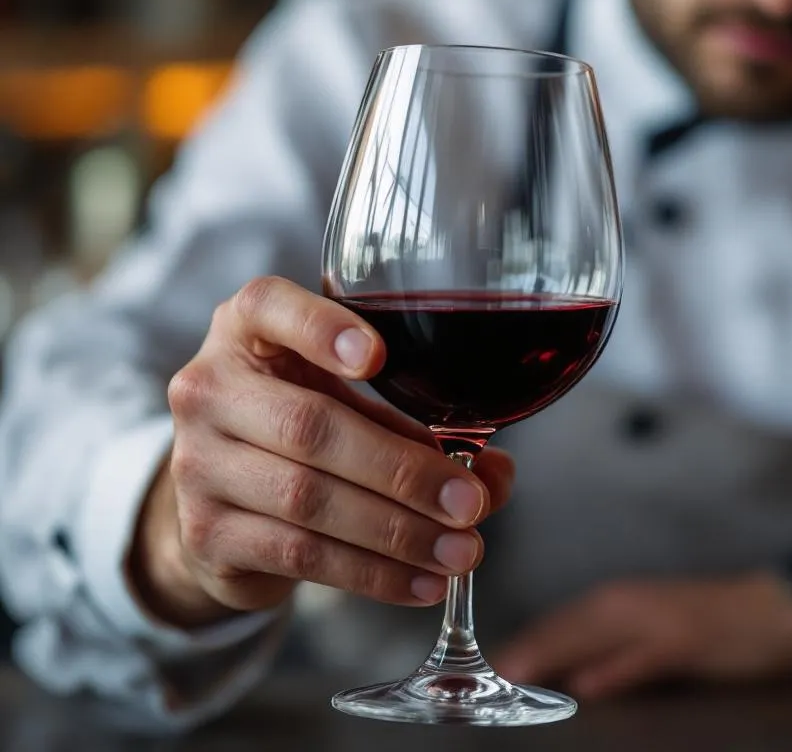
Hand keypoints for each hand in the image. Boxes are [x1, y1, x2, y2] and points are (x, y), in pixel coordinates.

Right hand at [131, 276, 514, 628]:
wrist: (221, 500)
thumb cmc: (305, 429)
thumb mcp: (352, 404)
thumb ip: (420, 427)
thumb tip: (495, 475)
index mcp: (246, 331)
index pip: (267, 307)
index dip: (321, 329)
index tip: (378, 358)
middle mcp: (209, 388)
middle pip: (310, 427)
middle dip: (402, 471)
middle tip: (468, 502)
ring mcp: (197, 463)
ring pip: (308, 500)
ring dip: (398, 533)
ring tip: (461, 552)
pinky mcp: (206, 534)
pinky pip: (300, 555)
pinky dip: (372, 573)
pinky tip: (423, 583)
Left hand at [495, 574, 791, 698]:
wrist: (782, 610)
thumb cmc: (716, 624)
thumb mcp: (656, 634)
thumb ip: (610, 649)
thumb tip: (564, 672)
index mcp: (623, 602)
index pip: (562, 619)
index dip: (525, 640)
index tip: (484, 665)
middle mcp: (635, 603)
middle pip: (570, 622)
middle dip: (529, 646)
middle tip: (485, 675)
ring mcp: (664, 619)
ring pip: (598, 632)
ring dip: (557, 651)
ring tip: (519, 675)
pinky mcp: (692, 640)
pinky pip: (646, 655)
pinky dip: (616, 668)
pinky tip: (589, 685)